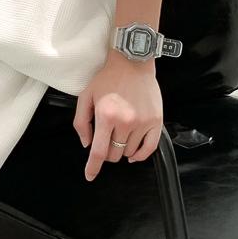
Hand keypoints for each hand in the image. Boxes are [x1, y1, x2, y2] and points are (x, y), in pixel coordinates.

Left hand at [73, 51, 163, 180]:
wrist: (132, 63)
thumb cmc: (107, 78)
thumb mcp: (86, 96)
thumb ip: (81, 122)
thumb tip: (87, 144)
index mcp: (106, 116)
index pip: (99, 151)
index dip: (93, 167)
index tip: (90, 176)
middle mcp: (126, 122)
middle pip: (114, 154)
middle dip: (107, 152)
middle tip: (105, 139)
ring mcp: (143, 123)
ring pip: (129, 152)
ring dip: (121, 150)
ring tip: (118, 135)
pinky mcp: (156, 121)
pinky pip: (150, 148)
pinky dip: (140, 155)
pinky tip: (134, 155)